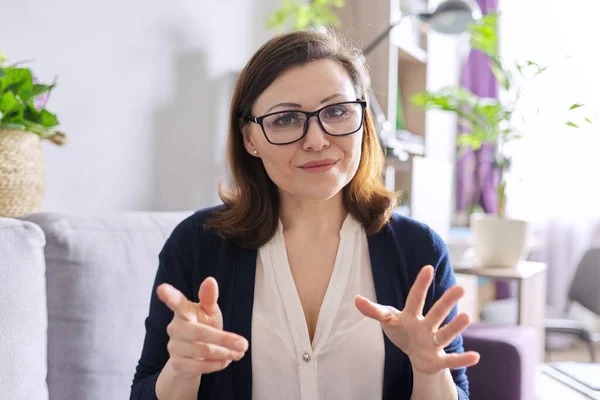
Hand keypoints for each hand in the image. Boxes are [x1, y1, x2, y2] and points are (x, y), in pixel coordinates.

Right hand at [157, 277, 248, 377]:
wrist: (193, 359)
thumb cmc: (203, 328)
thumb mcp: (209, 312)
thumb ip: (209, 298)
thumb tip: (210, 280)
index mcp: (183, 311)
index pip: (176, 302)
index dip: (168, 295)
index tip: (161, 288)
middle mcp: (175, 328)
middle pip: (201, 333)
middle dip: (225, 339)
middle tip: (244, 344)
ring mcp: (174, 346)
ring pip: (205, 350)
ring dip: (226, 353)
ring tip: (238, 353)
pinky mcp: (177, 364)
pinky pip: (202, 366)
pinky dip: (218, 364)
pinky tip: (225, 361)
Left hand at [355, 265, 479, 374]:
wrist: (417, 356)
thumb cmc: (403, 332)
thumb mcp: (388, 321)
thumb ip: (373, 311)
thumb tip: (355, 299)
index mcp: (411, 316)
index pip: (414, 298)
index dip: (420, 284)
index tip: (428, 268)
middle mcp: (426, 327)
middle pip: (435, 313)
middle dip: (446, 302)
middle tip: (460, 287)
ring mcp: (433, 343)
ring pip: (445, 334)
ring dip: (455, 327)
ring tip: (467, 316)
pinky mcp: (438, 360)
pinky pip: (451, 360)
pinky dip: (463, 360)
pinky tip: (476, 357)